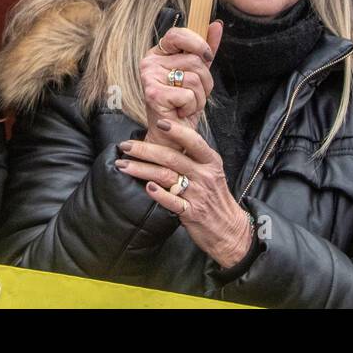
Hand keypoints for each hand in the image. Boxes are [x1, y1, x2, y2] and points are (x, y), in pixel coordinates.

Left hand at [116, 118, 253, 269]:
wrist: (230, 229)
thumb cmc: (215, 197)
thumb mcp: (211, 172)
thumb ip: (193, 157)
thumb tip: (167, 140)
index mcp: (210, 161)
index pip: (193, 141)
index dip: (176, 130)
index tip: (159, 123)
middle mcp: (204, 175)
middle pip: (172, 157)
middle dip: (145, 150)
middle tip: (125, 146)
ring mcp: (198, 194)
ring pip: (166, 176)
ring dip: (142, 169)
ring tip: (123, 165)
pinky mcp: (191, 213)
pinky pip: (172, 201)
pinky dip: (159, 194)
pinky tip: (147, 187)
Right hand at [139, 21, 222, 146]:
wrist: (172, 135)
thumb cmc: (183, 104)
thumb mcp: (197, 74)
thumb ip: (205, 49)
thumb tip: (216, 24)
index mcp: (158, 53)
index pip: (177, 34)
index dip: (197, 42)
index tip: (207, 56)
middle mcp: (150, 63)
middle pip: (193, 60)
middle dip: (204, 81)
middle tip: (193, 94)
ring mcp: (150, 78)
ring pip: (194, 78)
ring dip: (199, 96)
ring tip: (186, 104)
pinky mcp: (154, 95)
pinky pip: (188, 94)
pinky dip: (191, 107)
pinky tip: (180, 112)